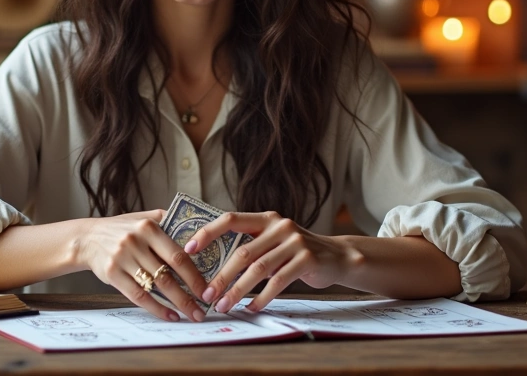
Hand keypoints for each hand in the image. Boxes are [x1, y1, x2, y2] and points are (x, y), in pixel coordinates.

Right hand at [74, 210, 208, 321]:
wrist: (87, 238)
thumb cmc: (121, 230)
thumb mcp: (142, 217)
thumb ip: (166, 220)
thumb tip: (197, 229)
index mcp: (148, 227)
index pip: (177, 254)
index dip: (194, 274)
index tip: (207, 288)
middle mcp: (135, 242)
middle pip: (168, 274)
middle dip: (188, 295)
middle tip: (202, 309)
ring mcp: (122, 258)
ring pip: (155, 287)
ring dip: (176, 304)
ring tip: (190, 314)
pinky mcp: (112, 274)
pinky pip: (138, 295)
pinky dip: (155, 308)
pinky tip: (169, 315)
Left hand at [184, 211, 358, 313]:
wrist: (337, 257)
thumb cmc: (296, 253)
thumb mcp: (274, 242)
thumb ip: (251, 246)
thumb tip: (212, 267)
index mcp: (265, 218)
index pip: (230, 219)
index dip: (208, 232)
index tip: (188, 249)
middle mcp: (279, 226)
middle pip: (242, 252)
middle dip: (221, 276)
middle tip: (206, 295)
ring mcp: (294, 242)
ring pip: (258, 269)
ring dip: (237, 291)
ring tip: (223, 306)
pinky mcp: (306, 259)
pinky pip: (278, 282)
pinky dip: (262, 298)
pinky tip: (251, 308)